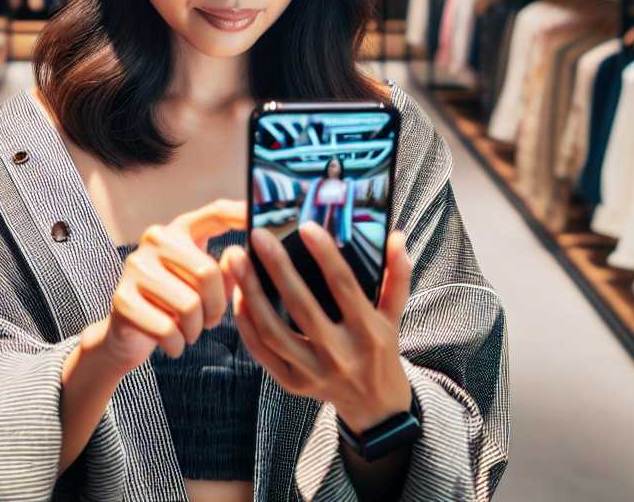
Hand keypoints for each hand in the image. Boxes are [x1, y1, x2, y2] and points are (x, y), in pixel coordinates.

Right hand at [81, 198, 246, 374]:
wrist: (127, 335)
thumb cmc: (176, 305)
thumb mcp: (204, 285)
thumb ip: (230, 270)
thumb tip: (258, 260)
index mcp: (180, 229)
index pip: (216, 212)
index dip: (242, 214)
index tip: (268, 221)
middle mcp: (154, 239)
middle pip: (207, 272)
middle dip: (216, 307)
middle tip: (209, 320)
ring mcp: (135, 266)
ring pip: (189, 305)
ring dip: (195, 329)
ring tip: (188, 330)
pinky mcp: (122, 299)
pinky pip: (167, 329)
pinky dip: (177, 345)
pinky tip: (171, 342)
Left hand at [220, 222, 413, 433]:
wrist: (375, 406)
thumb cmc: (382, 350)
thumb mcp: (394, 315)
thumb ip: (397, 276)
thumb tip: (396, 237)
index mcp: (368, 332)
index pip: (343, 286)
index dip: (324, 255)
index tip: (305, 226)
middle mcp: (340, 354)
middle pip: (301, 306)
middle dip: (277, 268)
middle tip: (258, 235)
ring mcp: (313, 372)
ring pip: (272, 331)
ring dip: (251, 294)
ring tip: (236, 261)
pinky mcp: (292, 384)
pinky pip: (261, 352)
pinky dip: (246, 324)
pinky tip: (237, 296)